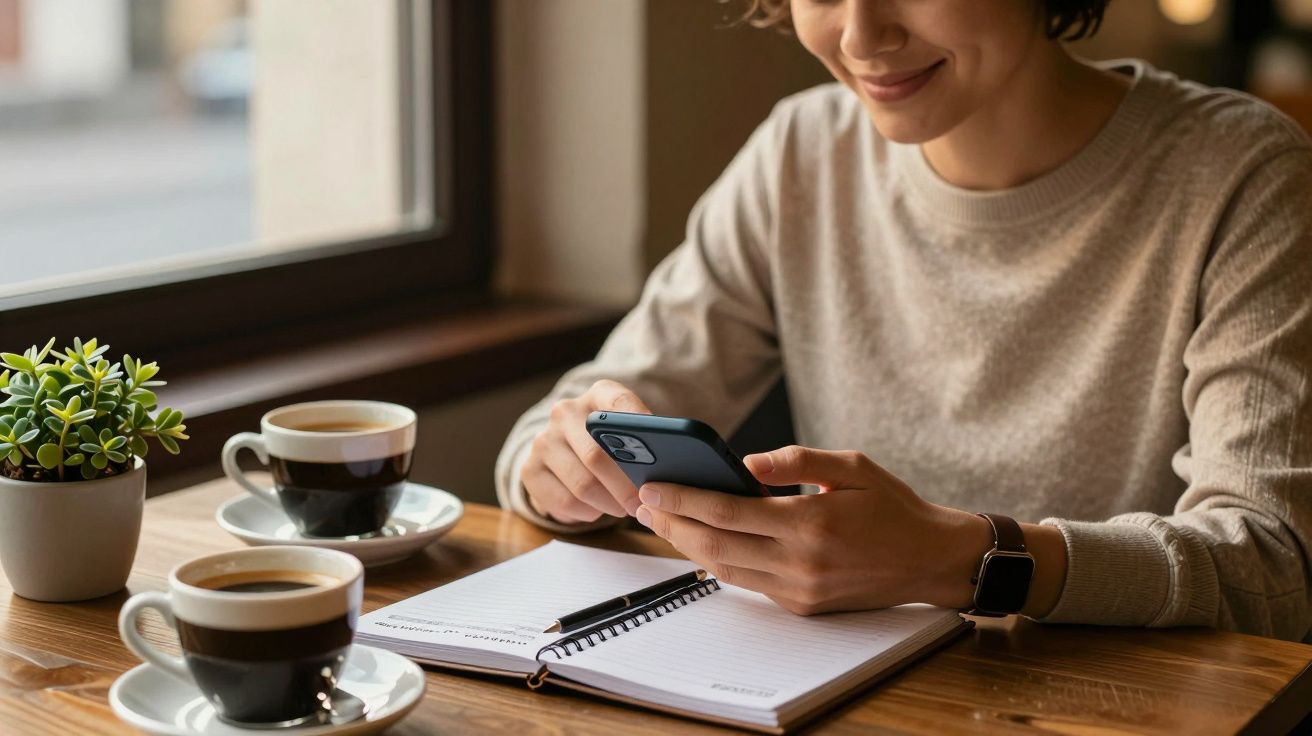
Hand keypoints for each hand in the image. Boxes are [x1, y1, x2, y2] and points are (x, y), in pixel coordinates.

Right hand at [521, 379, 651, 523]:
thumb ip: (647, 441)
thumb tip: (672, 463)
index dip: (638, 423)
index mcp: (597, 395)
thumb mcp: (629, 434)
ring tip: (625, 510)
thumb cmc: (610, 446)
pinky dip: (587, 512)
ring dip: (609, 504)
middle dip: (626, 486)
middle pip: (597, 454)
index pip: (618, 402)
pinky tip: (598, 509)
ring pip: (582, 484)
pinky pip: (564, 501)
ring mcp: (543, 440)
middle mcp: (565, 412)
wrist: (564, 455)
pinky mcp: (530, 469)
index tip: (660, 446)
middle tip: (645, 504)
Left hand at [635, 445, 995, 614]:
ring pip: (726, 568)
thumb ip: (796, 461)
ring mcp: (800, 588)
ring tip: (664, 521)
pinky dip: (721, 560)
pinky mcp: (803, 605)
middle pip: (715, 545)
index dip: (683, 500)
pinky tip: (704, 540)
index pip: (727, 511)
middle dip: (672, 525)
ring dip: (689, 546)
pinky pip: (749, 582)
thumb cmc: (893, 507)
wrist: (932, 560)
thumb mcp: (852, 466)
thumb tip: (745, 464)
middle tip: (644, 505)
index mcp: (810, 521)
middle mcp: (800, 561)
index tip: (653, 487)